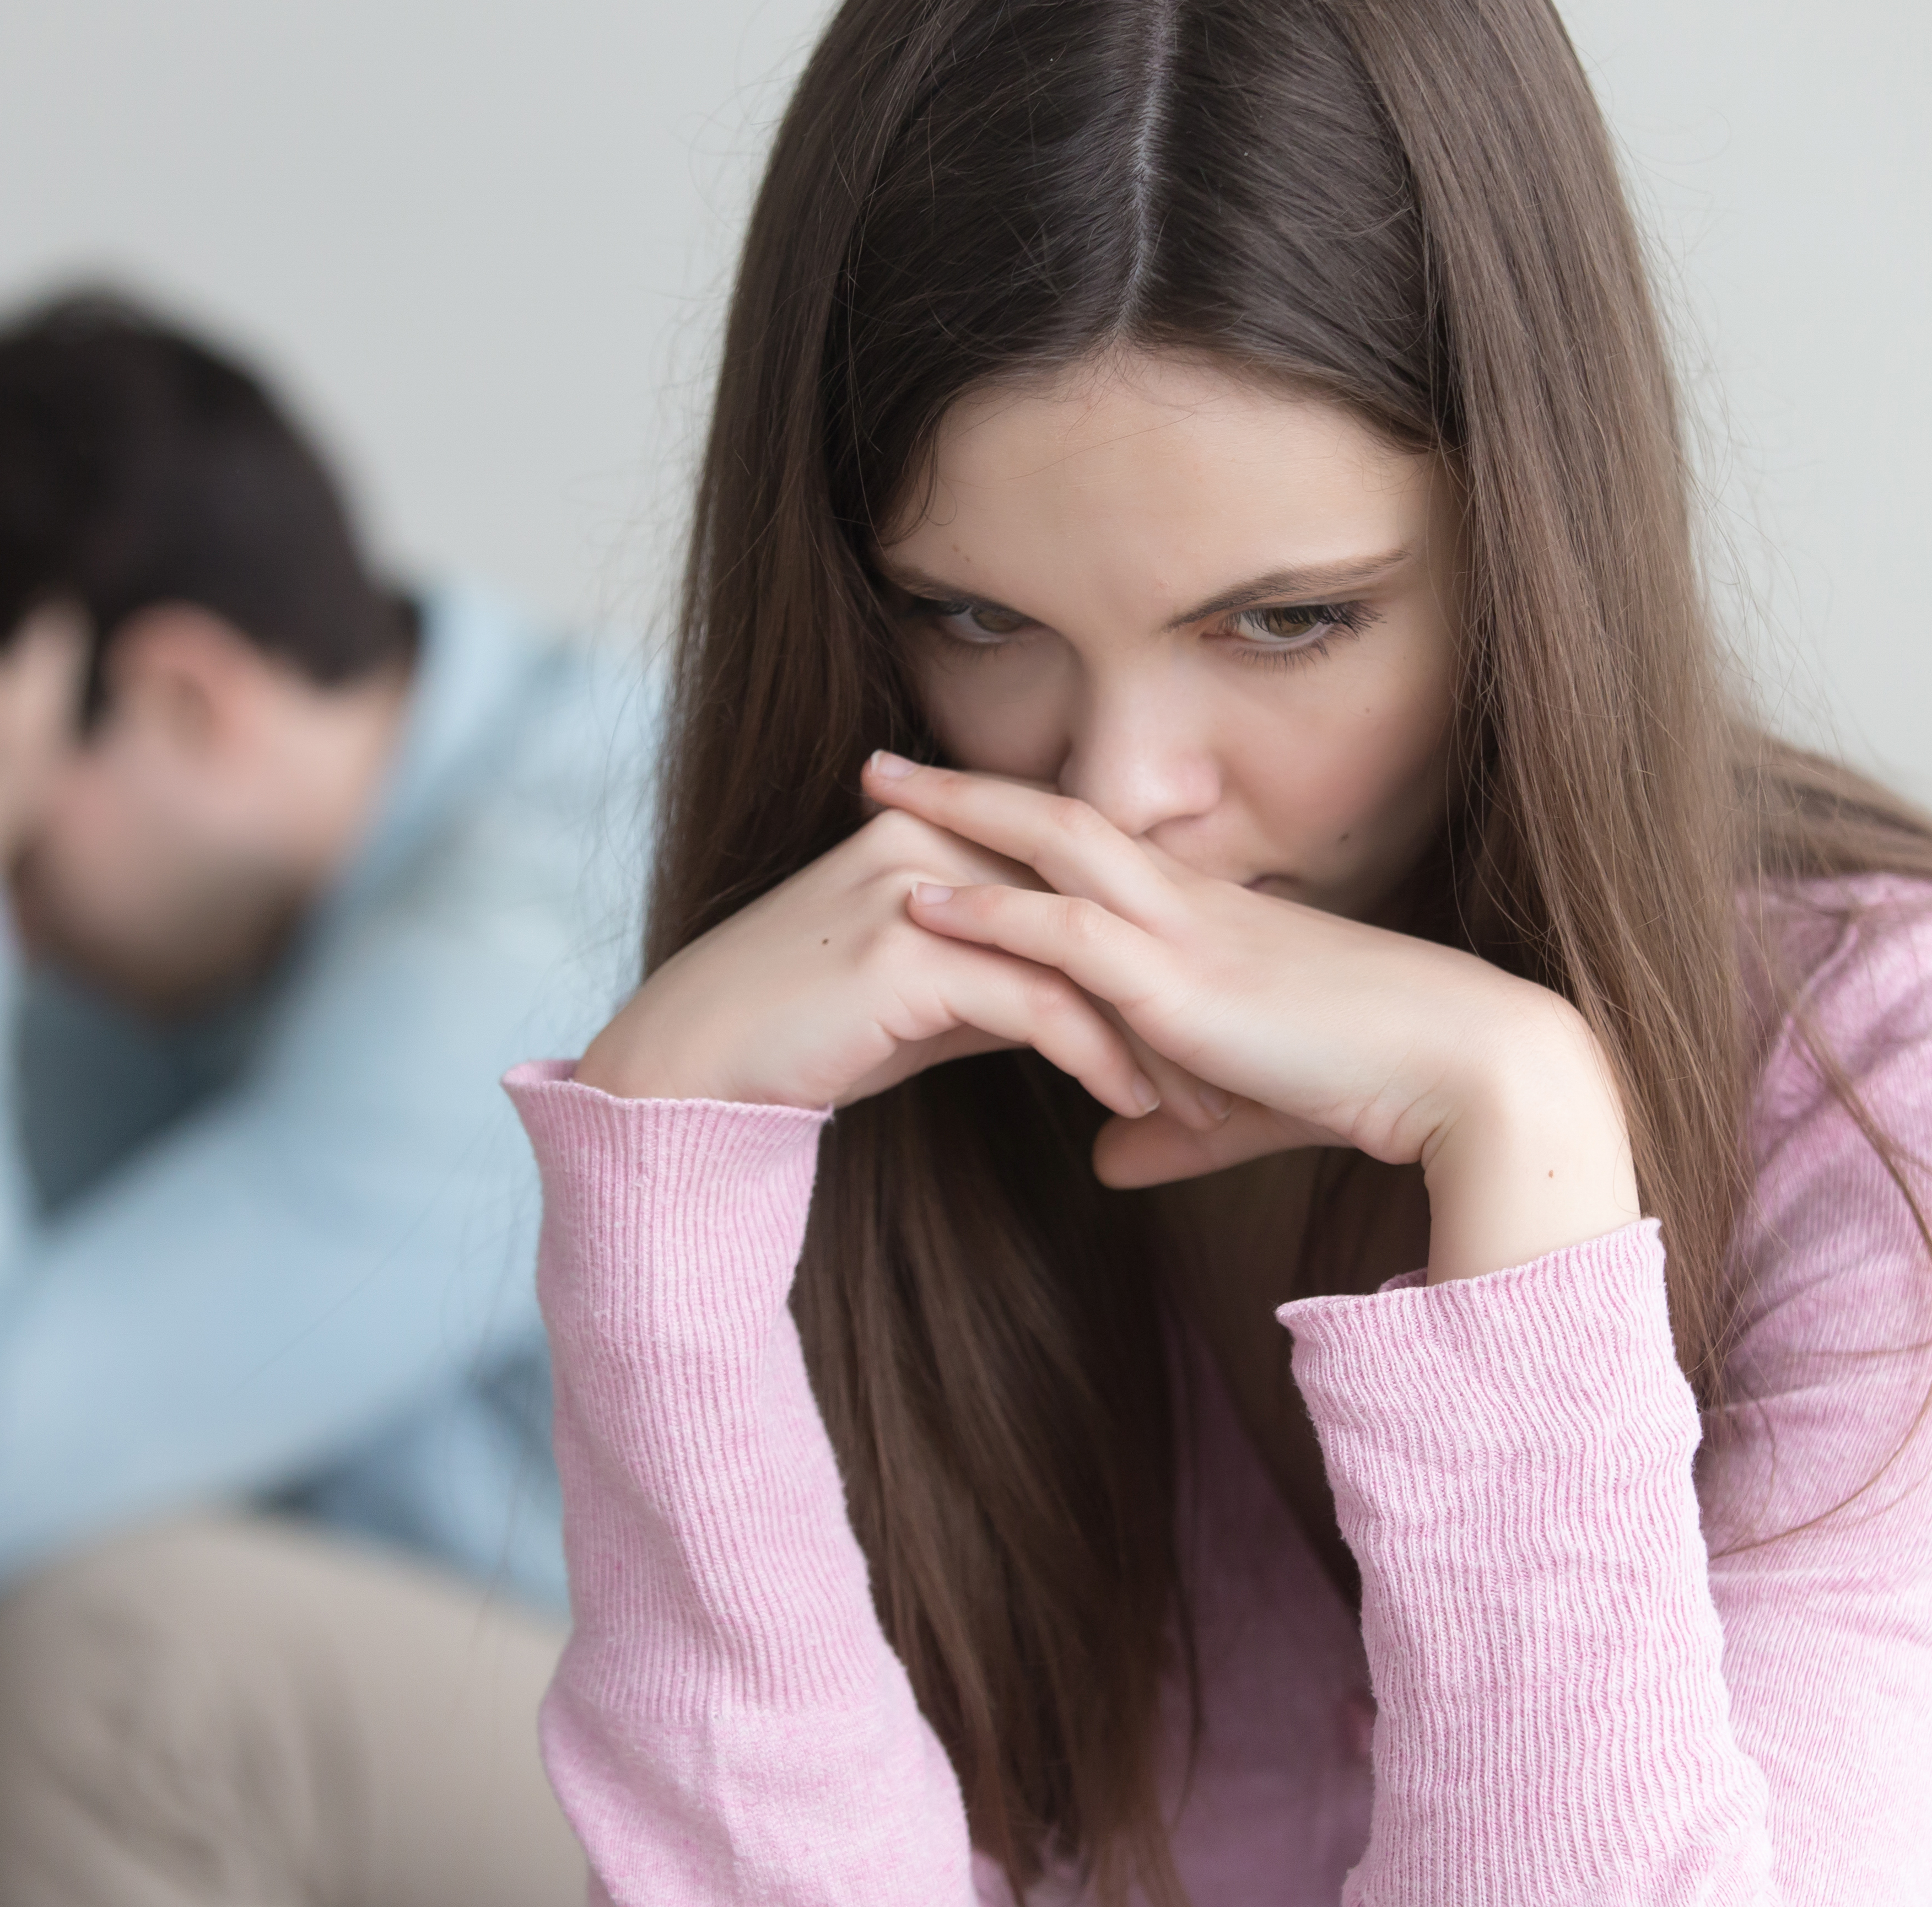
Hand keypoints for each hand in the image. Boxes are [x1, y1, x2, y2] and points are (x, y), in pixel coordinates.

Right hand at [572, 803, 1198, 1127]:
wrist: (697, 1060)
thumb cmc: (806, 1031)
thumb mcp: (918, 988)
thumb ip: (994, 971)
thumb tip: (1073, 1004)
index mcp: (933, 829)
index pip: (1069, 883)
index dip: (1145, 954)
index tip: (1204, 1022)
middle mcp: (928, 840)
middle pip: (1088, 912)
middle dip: (1168, 995)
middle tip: (1234, 1061)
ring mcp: (915, 889)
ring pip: (1075, 957)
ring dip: (1151, 1036)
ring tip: (1201, 1101)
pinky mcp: (905, 952)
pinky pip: (1035, 1003)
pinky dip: (1096, 1056)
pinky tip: (1130, 1103)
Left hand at [866, 755, 1640, 1281]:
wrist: (1467, 1071)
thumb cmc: (1372, 1084)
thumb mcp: (1247, 1109)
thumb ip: (1171, 1129)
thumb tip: (1107, 1161)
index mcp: (1211, 919)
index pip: (1098, 851)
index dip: (1023, 822)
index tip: (951, 803)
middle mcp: (1193, 905)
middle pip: (1060, 816)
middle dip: (966, 788)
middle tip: (880, 762)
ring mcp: (1188, 935)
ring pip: (1053, 846)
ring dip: (958, 819)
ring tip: (874, 798)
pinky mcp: (1183, 984)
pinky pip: (1067, 930)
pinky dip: (989, 912)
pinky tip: (921, 906)